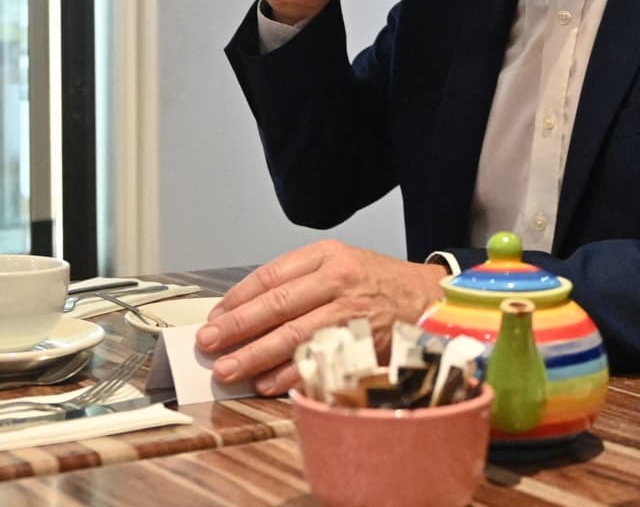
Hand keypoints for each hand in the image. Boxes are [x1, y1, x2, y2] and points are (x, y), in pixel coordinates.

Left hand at [196, 240, 446, 394]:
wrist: (432, 300)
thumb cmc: (380, 285)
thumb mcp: (343, 265)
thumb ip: (300, 282)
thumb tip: (244, 313)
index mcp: (329, 256)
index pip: (272, 275)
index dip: (238, 298)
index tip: (214, 317)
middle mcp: (340, 280)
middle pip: (277, 305)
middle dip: (237, 327)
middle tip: (208, 344)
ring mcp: (352, 312)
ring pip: (293, 334)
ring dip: (256, 355)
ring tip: (227, 370)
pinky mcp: (364, 342)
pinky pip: (318, 360)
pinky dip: (289, 374)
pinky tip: (266, 384)